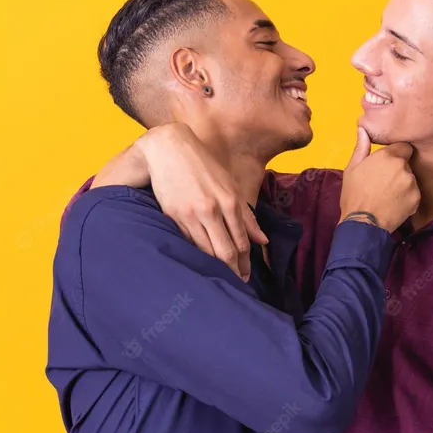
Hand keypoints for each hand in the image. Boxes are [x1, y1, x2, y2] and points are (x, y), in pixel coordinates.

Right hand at [133, 123, 267, 280]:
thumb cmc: (203, 166)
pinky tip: (200, 264)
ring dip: (215, 268)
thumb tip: (263, 241)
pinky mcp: (174, 215)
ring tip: (220, 280)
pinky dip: (196, 255)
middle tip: (237, 284)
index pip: (242, 241)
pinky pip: (188, 242)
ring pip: (207, 250)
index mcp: (230, 201)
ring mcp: (192, 214)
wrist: (169, 148)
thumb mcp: (230, 186)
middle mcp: (213, 209)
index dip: (246, 262)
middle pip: (226, 251)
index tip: (247, 276)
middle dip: (233, 271)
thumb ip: (247, 216)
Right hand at [340, 127, 419, 232]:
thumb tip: (363, 129)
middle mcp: (403, 167)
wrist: (363, 223)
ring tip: (387, 195)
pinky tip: (393, 204)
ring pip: (410, 178)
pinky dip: (406, 198)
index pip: (403, 146)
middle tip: (383, 182)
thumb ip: (361, 147)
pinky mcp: (417, 199)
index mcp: (388, 156)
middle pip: (406, 163)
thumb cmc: (354, 195)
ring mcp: (412, 183)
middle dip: (398, 170)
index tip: (387, 163)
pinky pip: (413, 193)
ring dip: (403, 184)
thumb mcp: (352, 168)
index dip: (396, 154)